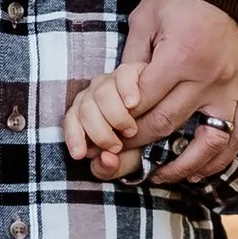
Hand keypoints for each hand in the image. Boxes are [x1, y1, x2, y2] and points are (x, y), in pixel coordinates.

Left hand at [62, 60, 148, 177]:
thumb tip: (106, 159)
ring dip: (116, 117)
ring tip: (131, 130)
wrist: (165, 124)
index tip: (81, 154)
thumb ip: (109, 168)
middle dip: (100, 133)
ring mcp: (112, 80)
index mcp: (87, 113)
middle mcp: (95, 94)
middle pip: (84, 108)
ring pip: (101, 94)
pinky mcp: (133, 70)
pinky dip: (126, 91)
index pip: (72, 119)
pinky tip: (133, 104)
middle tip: (116, 146)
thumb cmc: (140, 143)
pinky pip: (122, 75)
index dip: (74, 136)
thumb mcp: (123, 162)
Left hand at [69, 0, 237, 189]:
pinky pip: (237, 136)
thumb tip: (117, 94)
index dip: (120, 120)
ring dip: (183, 165)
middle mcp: (209, 77)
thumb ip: (133, 57)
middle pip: (168, 123)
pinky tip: (199, 172)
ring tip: (161, 176)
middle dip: (138, 142)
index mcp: (181, 55)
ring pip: (209, 141)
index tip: (106, 131)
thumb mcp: (147, 17)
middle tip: (118, 154)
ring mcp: (232, 89)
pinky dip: (220, 159)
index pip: (143, 100)